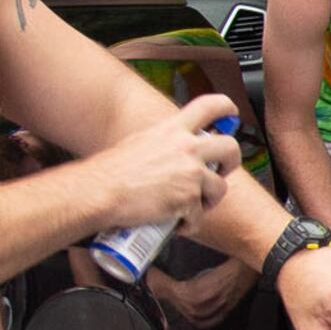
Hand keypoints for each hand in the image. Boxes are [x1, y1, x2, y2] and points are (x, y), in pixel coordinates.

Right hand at [99, 93, 240, 230]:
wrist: (100, 192)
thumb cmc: (112, 171)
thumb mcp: (141, 142)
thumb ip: (164, 142)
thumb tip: (174, 149)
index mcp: (172, 130)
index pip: (210, 105)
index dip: (227, 108)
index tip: (230, 115)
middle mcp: (186, 148)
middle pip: (231, 148)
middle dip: (230, 162)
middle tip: (219, 172)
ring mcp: (190, 174)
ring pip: (220, 188)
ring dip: (207, 201)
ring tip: (188, 207)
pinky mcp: (188, 200)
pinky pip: (198, 216)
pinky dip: (188, 224)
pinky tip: (174, 222)